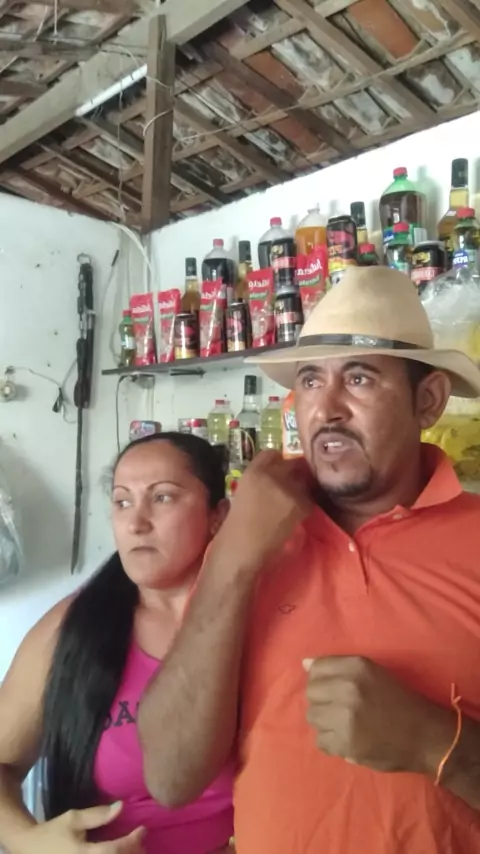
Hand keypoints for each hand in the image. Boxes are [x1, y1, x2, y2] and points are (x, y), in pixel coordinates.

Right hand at [10, 802, 145, 853]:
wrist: (29, 849)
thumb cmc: (52, 832)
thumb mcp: (73, 819)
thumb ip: (97, 815)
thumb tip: (121, 807)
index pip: (114, 851)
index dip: (132, 841)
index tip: (142, 829)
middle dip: (133, 853)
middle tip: (141, 842)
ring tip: (135, 850)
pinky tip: (120, 853)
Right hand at [215, 451, 313, 571]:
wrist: (242, 550)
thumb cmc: (234, 527)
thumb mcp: (240, 494)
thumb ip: (257, 480)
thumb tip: (274, 478)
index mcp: (252, 471)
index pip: (271, 453)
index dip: (277, 462)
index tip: (279, 470)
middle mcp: (271, 474)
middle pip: (292, 463)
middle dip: (294, 472)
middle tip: (291, 486)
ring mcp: (288, 489)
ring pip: (303, 480)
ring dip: (301, 489)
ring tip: (292, 504)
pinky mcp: (300, 504)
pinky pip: (308, 498)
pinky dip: (304, 505)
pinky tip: (294, 515)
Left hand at [304, 656, 451, 776]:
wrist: (426, 736)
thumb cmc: (399, 701)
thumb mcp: (373, 673)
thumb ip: (338, 668)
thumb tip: (304, 664)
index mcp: (357, 667)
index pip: (316, 669)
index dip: (321, 680)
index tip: (333, 689)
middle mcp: (349, 688)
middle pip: (311, 693)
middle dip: (322, 702)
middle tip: (341, 710)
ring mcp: (346, 717)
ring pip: (313, 717)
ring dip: (326, 723)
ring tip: (345, 725)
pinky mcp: (346, 743)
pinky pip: (321, 741)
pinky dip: (332, 742)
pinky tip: (348, 740)